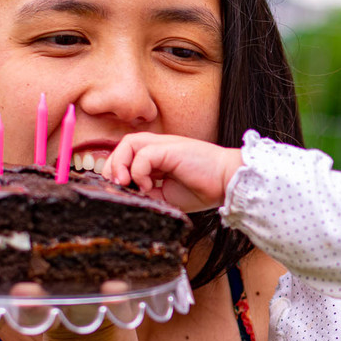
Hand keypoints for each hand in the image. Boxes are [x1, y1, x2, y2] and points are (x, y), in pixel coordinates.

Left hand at [103, 133, 243, 211]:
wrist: (228, 182)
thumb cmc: (204, 189)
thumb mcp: (167, 197)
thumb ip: (148, 194)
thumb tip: (127, 196)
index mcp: (159, 157)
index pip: (127, 155)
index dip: (116, 170)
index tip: (119, 190)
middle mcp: (159, 147)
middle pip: (123, 146)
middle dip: (113, 166)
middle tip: (118, 186)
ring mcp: (164, 145)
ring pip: (128, 143)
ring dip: (120, 164)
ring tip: (125, 182)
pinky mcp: (169, 148)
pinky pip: (143, 154)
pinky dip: (138, 171)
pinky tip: (148, 186)